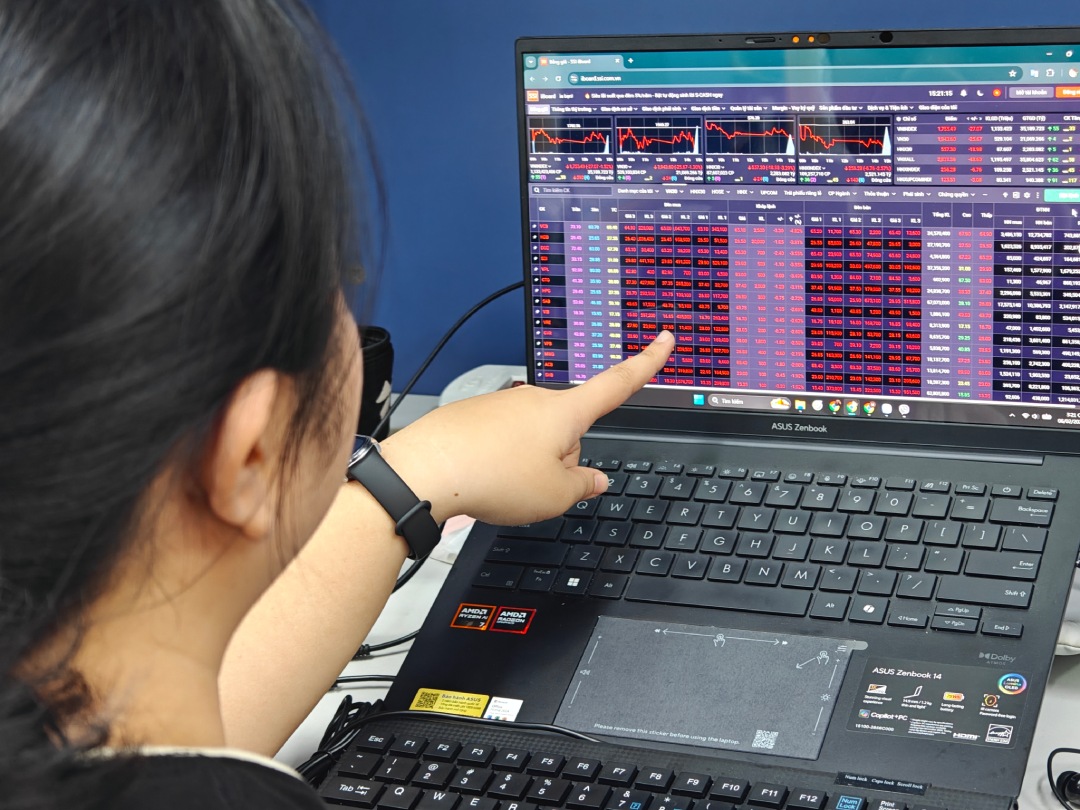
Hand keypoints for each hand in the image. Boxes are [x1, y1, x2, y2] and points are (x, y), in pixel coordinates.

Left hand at [380, 330, 673, 525]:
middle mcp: (534, 399)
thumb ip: (583, 485)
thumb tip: (594, 479)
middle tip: (536, 487)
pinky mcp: (474, 416)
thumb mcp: (555, 495)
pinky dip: (498, 462)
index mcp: (565, 412)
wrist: (427, 470)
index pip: (617, 384)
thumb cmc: (492, 477)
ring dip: (528, 464)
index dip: (646, 362)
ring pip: (533, 440)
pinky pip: (501, 442)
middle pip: (568, 431)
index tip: (664, 340)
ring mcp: (502, 405)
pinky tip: (482, 478)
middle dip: (562, 460)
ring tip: (502, 485)